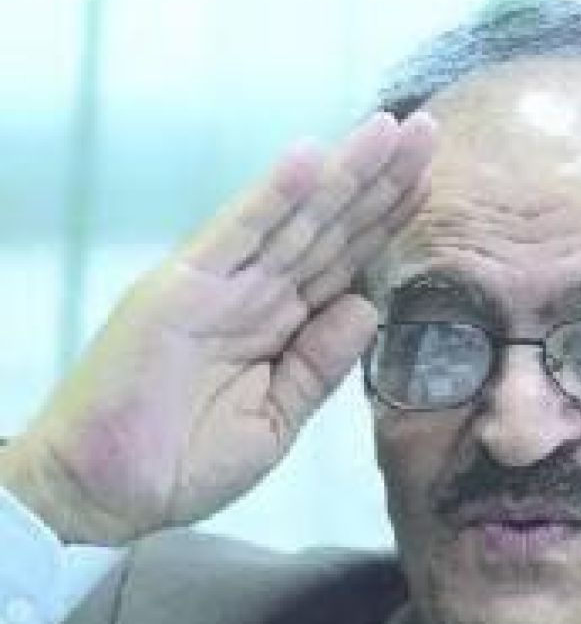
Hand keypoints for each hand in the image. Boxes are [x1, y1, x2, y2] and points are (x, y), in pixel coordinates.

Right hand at [0, 111, 435, 543]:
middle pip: (330, 230)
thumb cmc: (186, 462)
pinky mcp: (181, 289)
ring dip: (343, 175)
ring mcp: (220, 288)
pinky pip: (235, 235)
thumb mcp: (274, 418)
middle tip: (427, 131)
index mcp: (280, 326)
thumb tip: (367, 306)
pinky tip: (311, 159)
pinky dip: (271, 197)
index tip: (429, 182)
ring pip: (295, 221)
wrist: (108, 492)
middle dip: (380, 183)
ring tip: (389, 131)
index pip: (344, 263)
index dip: (386, 222)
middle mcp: (255, 295)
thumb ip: (319, 364)